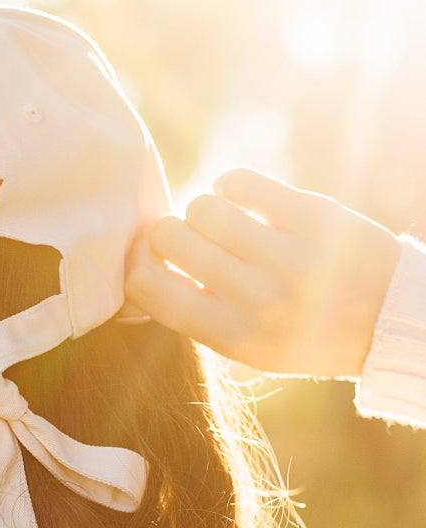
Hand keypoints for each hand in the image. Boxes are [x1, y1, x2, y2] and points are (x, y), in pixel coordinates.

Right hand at [124, 168, 400, 377]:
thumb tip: (137, 266)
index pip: (148, 286)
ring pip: (202, 206)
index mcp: (232, 336)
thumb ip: (193, 313)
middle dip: (171, 233)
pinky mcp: (314, 217)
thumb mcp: (246, 347)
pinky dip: (233, 185)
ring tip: (227, 223)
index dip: (137, 264)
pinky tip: (246, 199)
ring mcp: (287, 257)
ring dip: (207, 210)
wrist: (389, 320)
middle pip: (168, 237)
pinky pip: (240, 181)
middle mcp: (256, 299)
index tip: (153, 259)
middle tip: (194, 240)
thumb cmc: (303, 333)